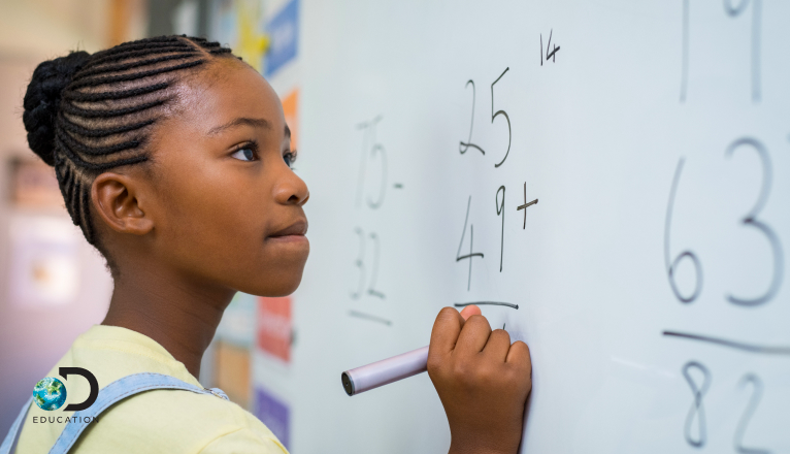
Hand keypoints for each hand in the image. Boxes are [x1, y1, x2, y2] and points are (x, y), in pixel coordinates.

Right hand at [427, 306, 531, 453]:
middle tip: (480, 362)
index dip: (459, 325)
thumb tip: (472, 310)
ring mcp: (488, 371)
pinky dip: (518, 359)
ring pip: (501, 334)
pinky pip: (520, 347)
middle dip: (482, 337)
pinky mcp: (514, 376)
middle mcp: (461, 365)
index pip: (448, 316)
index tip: (463, 339)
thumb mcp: (447, 371)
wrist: (483, 439)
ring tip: (493, 373)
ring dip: (501, 350)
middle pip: (477, 321)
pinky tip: (507, 377)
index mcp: (438, 362)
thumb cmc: (465, 404)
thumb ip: (454, 338)